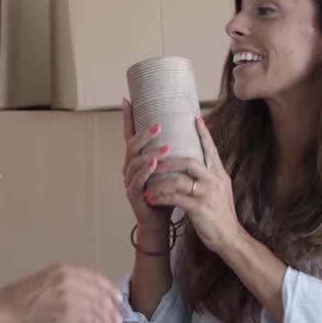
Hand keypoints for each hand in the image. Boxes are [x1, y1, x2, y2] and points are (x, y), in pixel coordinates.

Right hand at [1, 264, 121, 322]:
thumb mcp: (46, 283)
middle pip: (100, 294)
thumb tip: (85, 300)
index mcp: (63, 270)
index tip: (117, 300)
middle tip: (117, 320)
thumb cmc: (20, 300)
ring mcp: (68, 296)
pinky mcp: (66, 314)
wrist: (3, 310)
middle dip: (111, 309)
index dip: (109, 290)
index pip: (95, 278)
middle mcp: (68, 279)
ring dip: (107, 321)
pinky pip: (90, 321)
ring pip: (97, 309)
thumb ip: (66, 287)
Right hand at [121, 98, 173, 232]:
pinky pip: (136, 182)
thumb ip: (174, 151)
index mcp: (138, 159)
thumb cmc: (166, 193)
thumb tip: (193, 126)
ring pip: (134, 164)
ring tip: (163, 148)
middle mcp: (130, 168)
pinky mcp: (133, 196)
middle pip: (131, 146)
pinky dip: (144, 173)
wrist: (160, 222)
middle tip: (158, 127)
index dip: (129, 119)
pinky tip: (153, 166)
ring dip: (148, 154)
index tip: (128, 100)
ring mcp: (130, 182)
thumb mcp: (171, 169)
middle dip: (143, 135)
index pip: (131, 135)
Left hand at [144, 116, 242, 253]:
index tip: (196, 118)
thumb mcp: (220, 191)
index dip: (203, 134)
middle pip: (189, 161)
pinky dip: (161, 197)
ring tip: (147, 185)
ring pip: (178, 180)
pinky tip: (151, 198)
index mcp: (220, 175)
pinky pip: (175, 198)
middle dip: (168, 160)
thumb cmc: (221, 216)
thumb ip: (210, 177)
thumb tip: (197, 164)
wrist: (230, 238)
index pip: (211, 150)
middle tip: (153, 159)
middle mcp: (215, 181)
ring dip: (159, 182)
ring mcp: (208, 194)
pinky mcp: (200, 208)